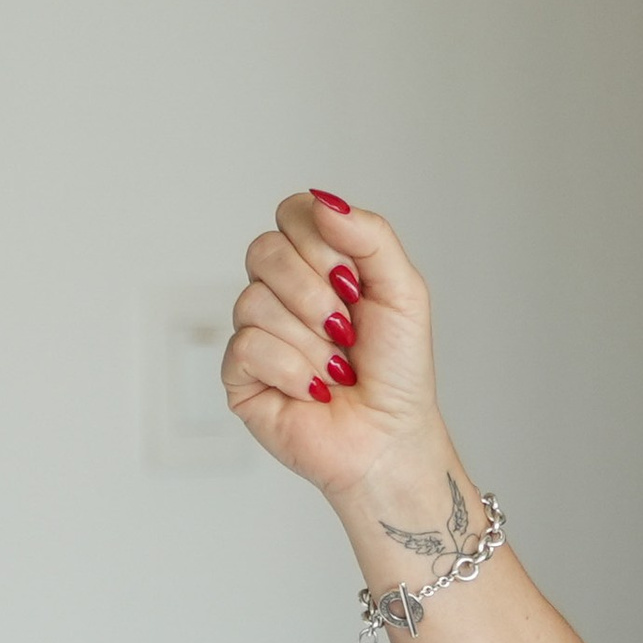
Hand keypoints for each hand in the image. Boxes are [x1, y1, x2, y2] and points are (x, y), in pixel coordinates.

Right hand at [224, 190, 443, 506]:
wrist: (391, 440)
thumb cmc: (397, 371)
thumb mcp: (403, 291)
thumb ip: (371, 236)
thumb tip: (323, 202)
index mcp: (313, 262)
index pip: (292, 214)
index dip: (321, 245)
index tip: (355, 285)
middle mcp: (278, 290)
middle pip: (264, 251)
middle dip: (315, 296)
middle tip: (347, 333)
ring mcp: (255, 331)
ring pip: (254, 301)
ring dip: (311, 343)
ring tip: (336, 371)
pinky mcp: (239, 374)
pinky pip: (247, 347)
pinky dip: (293, 371)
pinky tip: (314, 392)